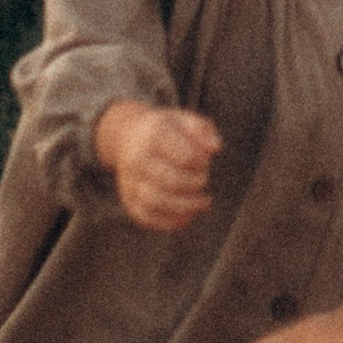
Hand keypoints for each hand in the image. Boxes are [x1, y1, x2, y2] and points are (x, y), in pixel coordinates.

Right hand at [96, 101, 220, 231]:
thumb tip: (215, 148)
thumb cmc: (166, 130)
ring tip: (203, 203)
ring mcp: (130, 182)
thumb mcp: (184, 120)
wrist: (128, 137)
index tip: (205, 160)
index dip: (201, 162)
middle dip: (194, 184)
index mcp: (153, 136)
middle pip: (170, 180)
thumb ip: (202, 130)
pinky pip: (147, 217)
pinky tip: (188, 217)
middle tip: (204, 179)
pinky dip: (170, 222)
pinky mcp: (129, 200)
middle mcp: (137, 159)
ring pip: (156, 201)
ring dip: (186, 206)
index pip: (185, 156)